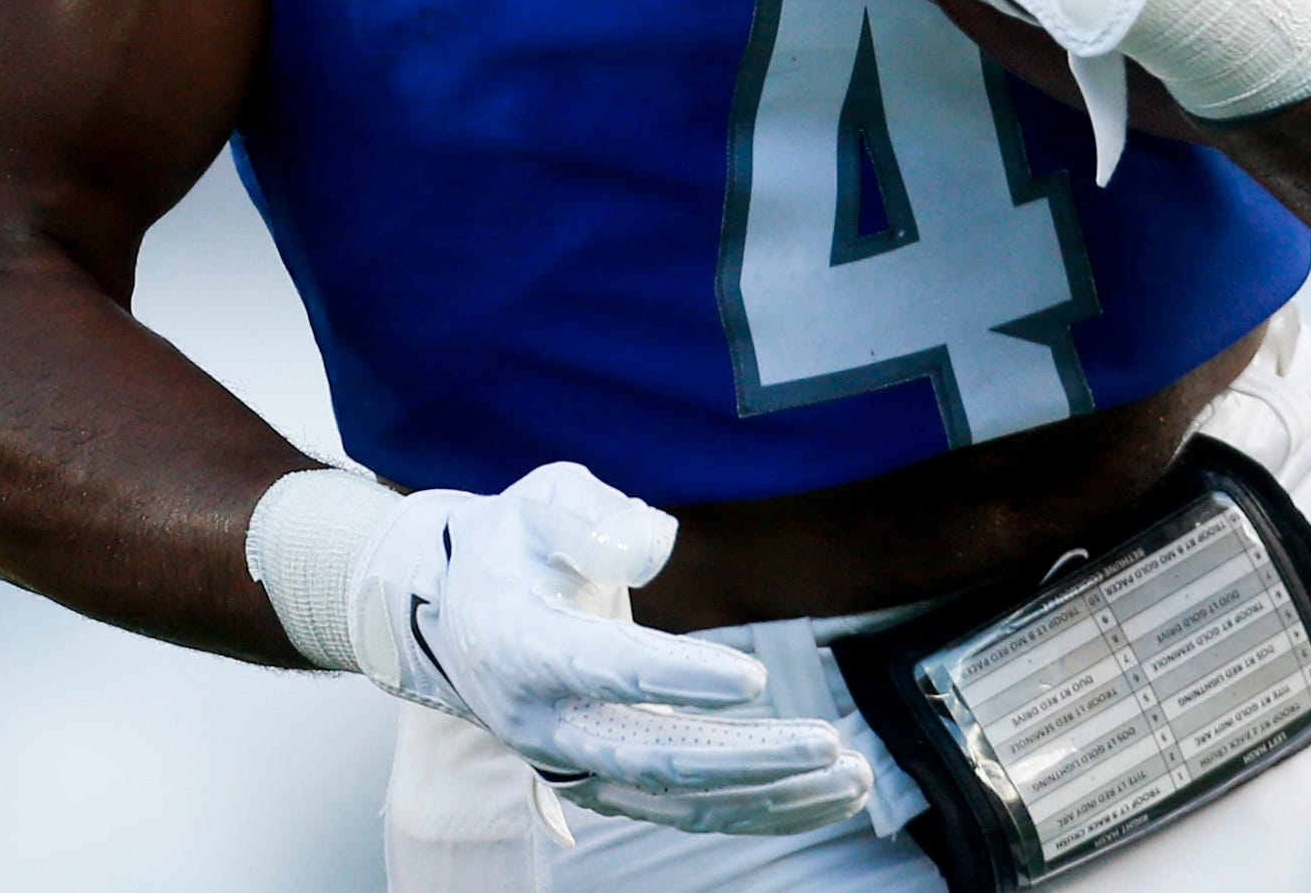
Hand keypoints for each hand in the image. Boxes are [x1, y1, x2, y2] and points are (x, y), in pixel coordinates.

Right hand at [345, 464, 871, 836]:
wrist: (461, 615)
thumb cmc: (515, 547)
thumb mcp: (538, 499)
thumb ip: (588, 514)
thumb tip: (653, 546)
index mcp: (521, 646)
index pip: (604, 670)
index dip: (677, 677)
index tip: (750, 675)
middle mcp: (543, 723)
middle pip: (652, 756)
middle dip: (746, 757)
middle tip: (827, 743)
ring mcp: (576, 763)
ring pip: (679, 800)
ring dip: (769, 794)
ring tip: (849, 774)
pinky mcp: (610, 780)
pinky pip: (690, 809)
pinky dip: (762, 808)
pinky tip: (827, 793)